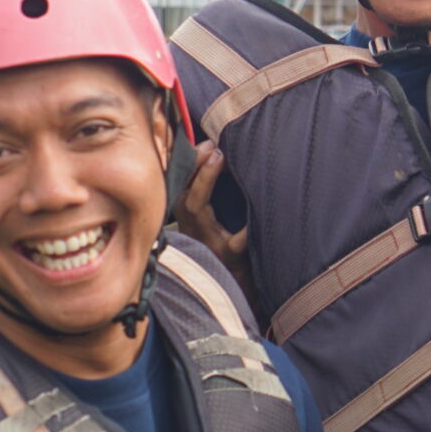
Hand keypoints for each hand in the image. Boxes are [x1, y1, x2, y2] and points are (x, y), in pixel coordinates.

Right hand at [173, 141, 252, 289]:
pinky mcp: (229, 259)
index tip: (203, 142)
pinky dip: (245, 232)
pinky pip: (234, 244)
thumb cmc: (229, 247)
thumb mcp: (214, 220)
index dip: (186, 162)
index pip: (178, 186)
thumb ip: (209, 191)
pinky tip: (252, 219)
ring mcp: (208, 244)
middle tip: (211, 146)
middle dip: (193, 166)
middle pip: (182, 193)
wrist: (239, 289)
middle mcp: (192, 230)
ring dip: (204, 184)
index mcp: (189, 219)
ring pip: (197, 212)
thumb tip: (216, 149)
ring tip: (219, 159)